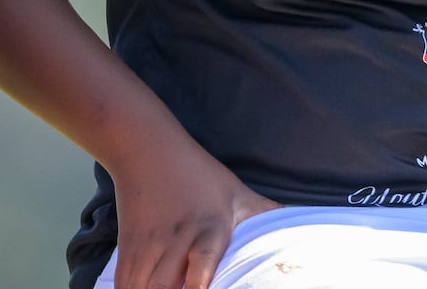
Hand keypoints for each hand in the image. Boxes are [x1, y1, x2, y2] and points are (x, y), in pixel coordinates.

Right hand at [108, 144, 280, 288]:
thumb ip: (264, 216)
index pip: (204, 260)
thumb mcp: (237, 193)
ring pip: (141, 288)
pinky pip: (125, 285)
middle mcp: (177, 241)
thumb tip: (300, 229)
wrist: (147, 151)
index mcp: (210, 228)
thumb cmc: (199, 175)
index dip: (201, 281)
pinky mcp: (127, 251)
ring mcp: (149, 247)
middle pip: (165, 286)